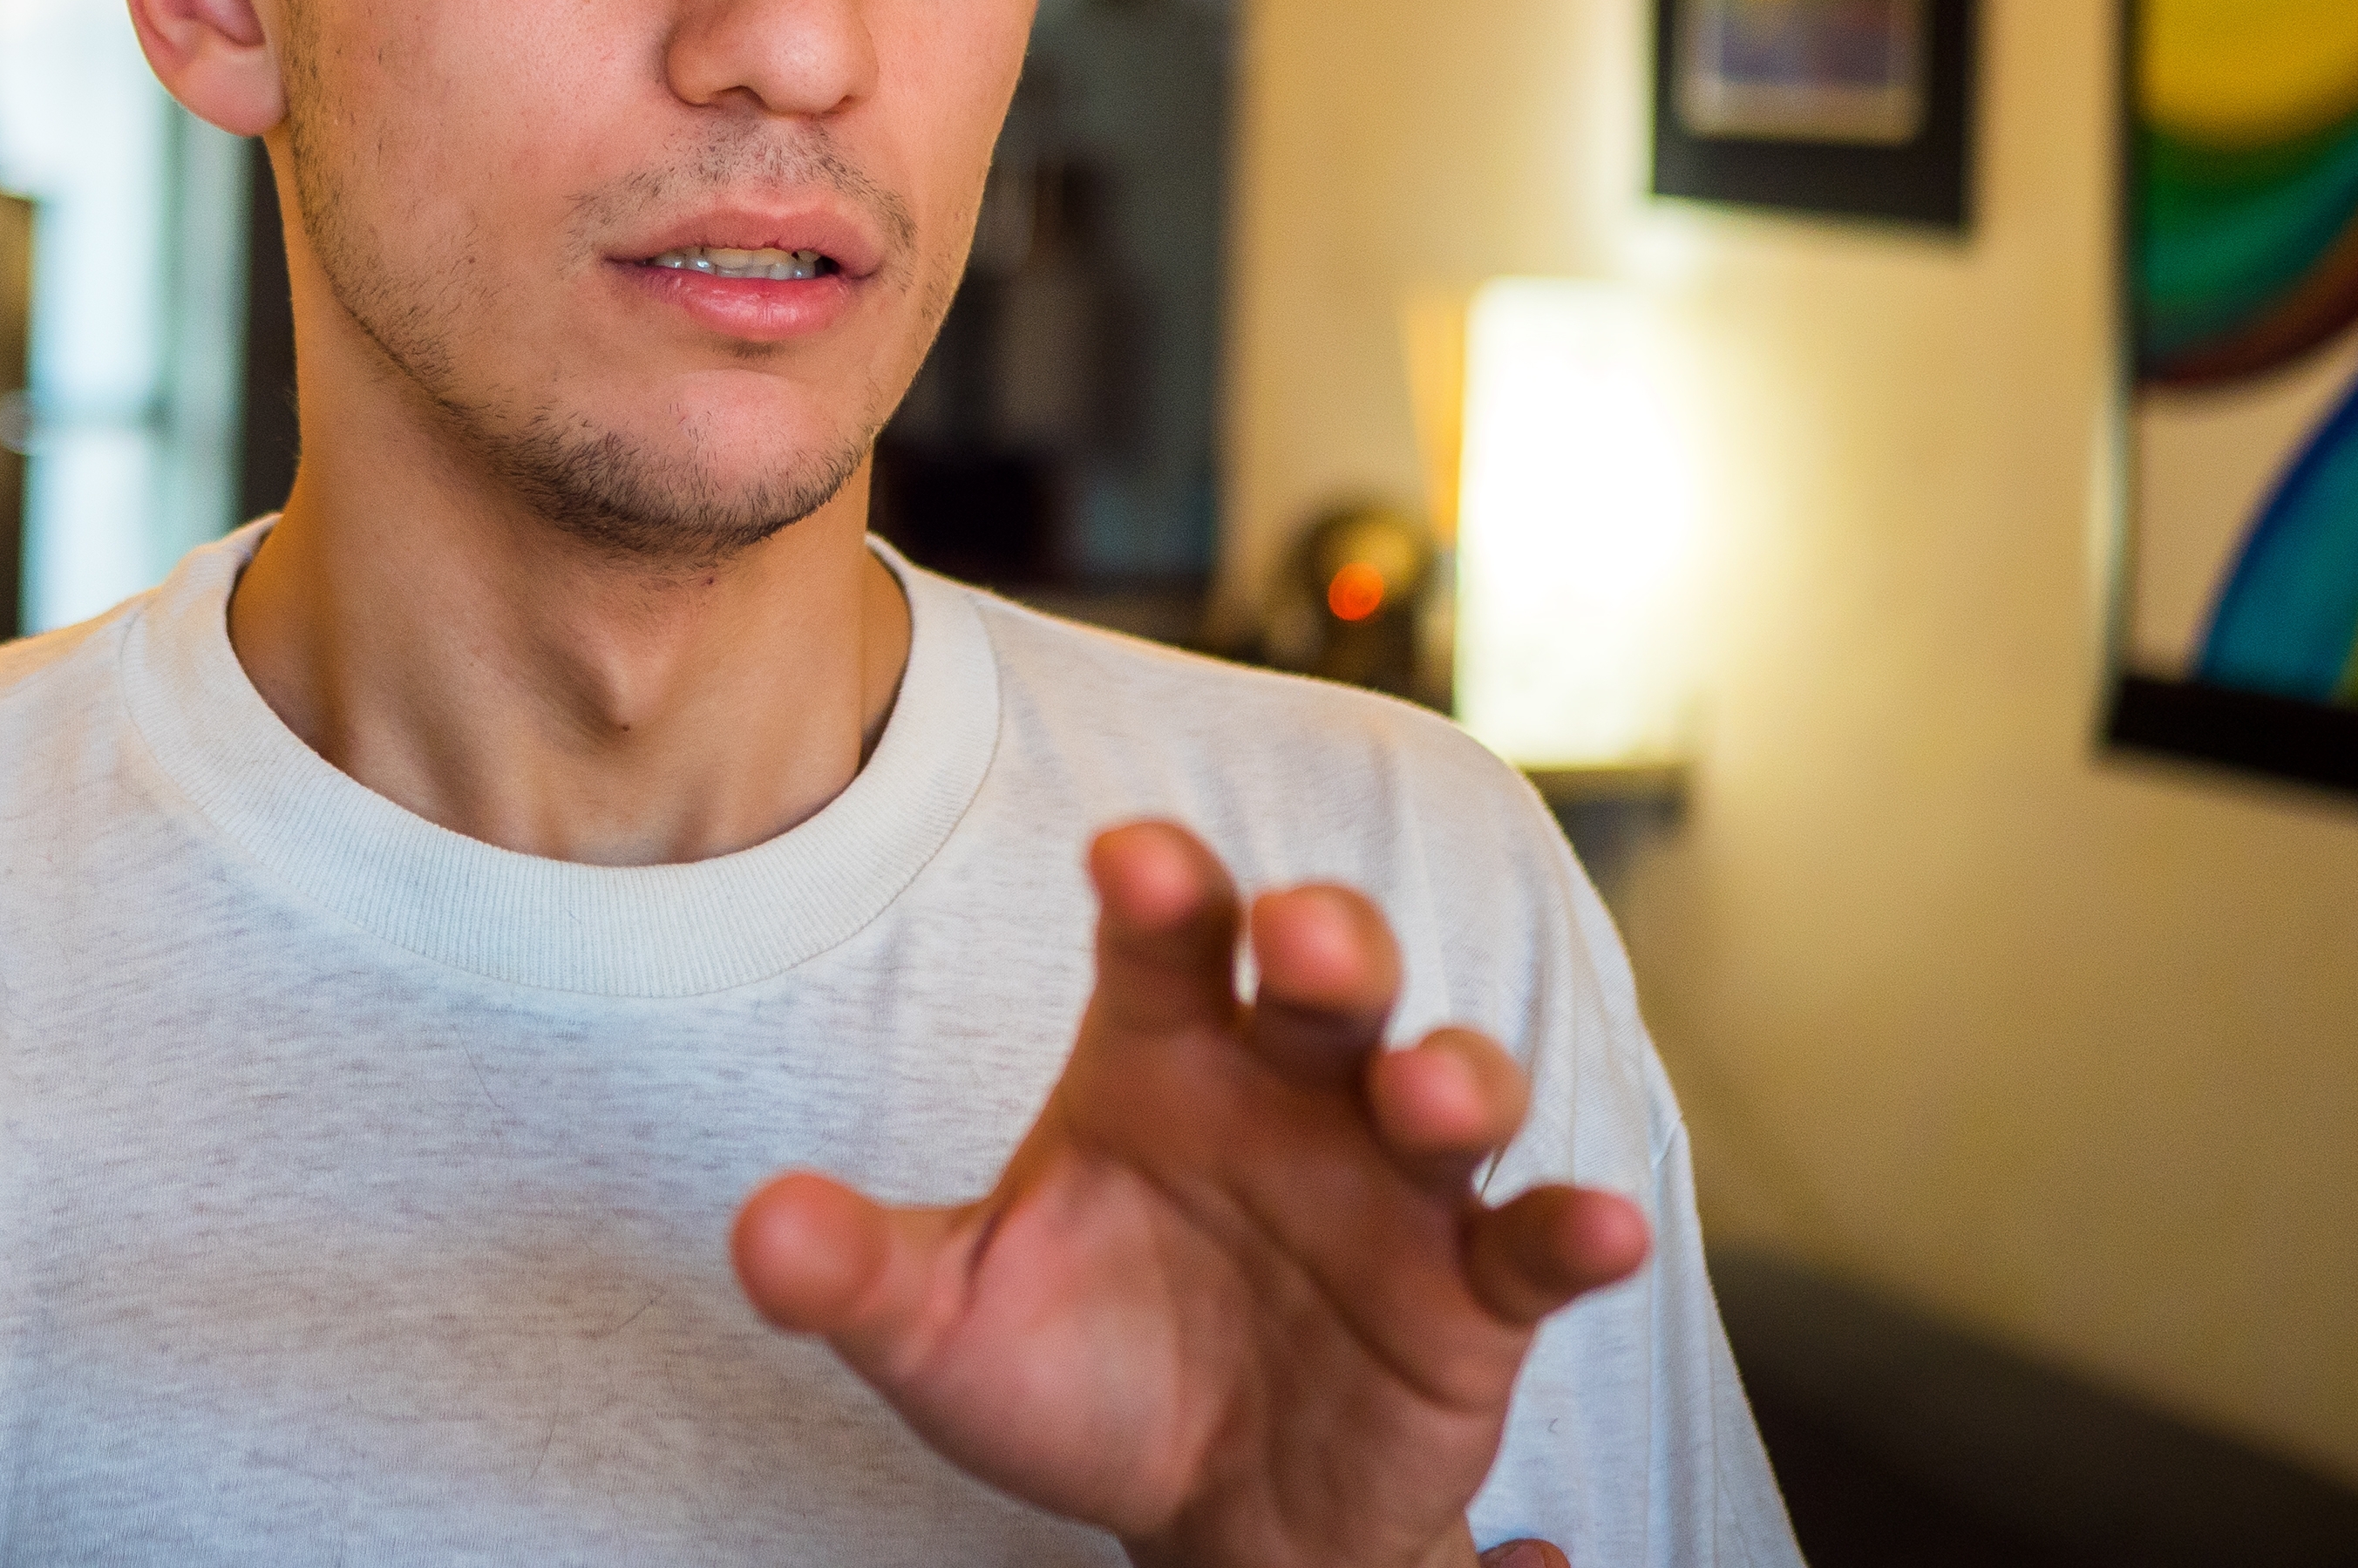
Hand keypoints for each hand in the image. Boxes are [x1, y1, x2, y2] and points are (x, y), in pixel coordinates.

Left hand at [730, 821, 1647, 1567]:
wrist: (1201, 1511)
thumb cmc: (1074, 1372)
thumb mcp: (944, 1329)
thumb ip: (853, 1271)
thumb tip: (757, 1232)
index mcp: (1157, 1057)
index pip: (1159, 938)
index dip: (1156, 887)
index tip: (1131, 854)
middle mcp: (1286, 1088)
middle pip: (1321, 976)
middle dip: (1323, 941)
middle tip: (1302, 941)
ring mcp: (1391, 1180)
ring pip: (1445, 1083)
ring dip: (1454, 1074)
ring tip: (1434, 1094)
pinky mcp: (1473, 1291)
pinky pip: (1533, 1246)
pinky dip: (1572, 1230)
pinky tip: (1600, 1228)